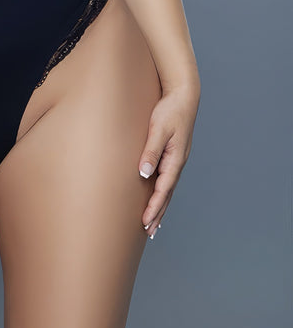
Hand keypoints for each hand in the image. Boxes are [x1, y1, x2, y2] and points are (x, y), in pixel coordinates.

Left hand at [138, 84, 199, 239]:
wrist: (183, 95)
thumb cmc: (170, 110)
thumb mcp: (158, 129)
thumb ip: (151, 151)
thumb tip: (144, 174)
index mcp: (175, 159)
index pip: (163, 189)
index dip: (154, 206)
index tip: (145, 221)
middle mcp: (177, 162)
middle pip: (168, 194)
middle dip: (158, 213)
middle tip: (149, 232)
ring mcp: (176, 159)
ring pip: (168, 189)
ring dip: (161, 207)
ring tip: (153, 224)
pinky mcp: (173, 154)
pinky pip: (167, 179)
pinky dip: (162, 193)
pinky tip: (157, 198)